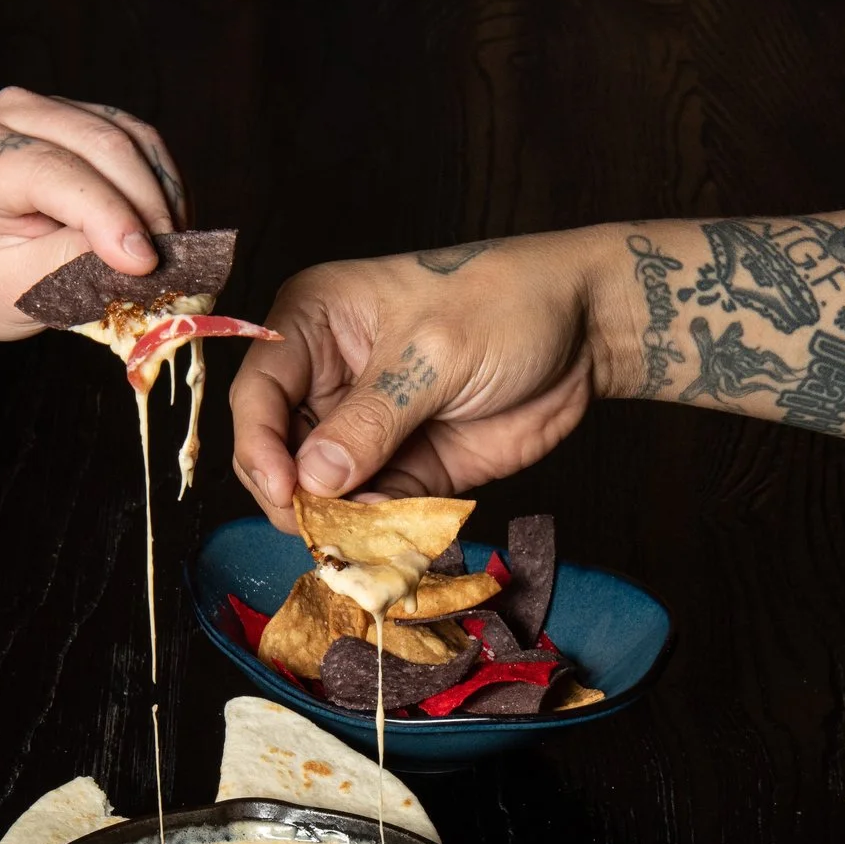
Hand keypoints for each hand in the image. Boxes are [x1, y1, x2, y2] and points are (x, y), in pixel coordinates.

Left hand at [0, 87, 189, 338]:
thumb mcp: (16, 288)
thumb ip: (73, 263)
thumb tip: (140, 252)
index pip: (55, 171)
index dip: (108, 216)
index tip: (145, 266)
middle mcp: (10, 114)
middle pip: (103, 145)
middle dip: (148, 207)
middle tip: (173, 264)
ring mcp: (50, 107)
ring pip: (132, 138)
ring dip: (164, 196)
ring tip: (174, 250)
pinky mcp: (84, 116)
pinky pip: (142, 141)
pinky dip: (164, 184)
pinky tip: (169, 226)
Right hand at [229, 231, 617, 530]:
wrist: (586, 329)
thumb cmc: (506, 304)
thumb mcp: (433, 354)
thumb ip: (372, 418)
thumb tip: (314, 478)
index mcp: (314, 323)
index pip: (258, 393)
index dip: (259, 446)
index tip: (284, 489)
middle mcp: (327, 377)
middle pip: (277, 452)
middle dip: (294, 495)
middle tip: (322, 528)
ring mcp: (364, 428)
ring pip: (320, 492)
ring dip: (336, 522)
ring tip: (364, 537)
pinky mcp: (404, 467)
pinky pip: (372, 511)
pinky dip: (376, 532)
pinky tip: (392, 539)